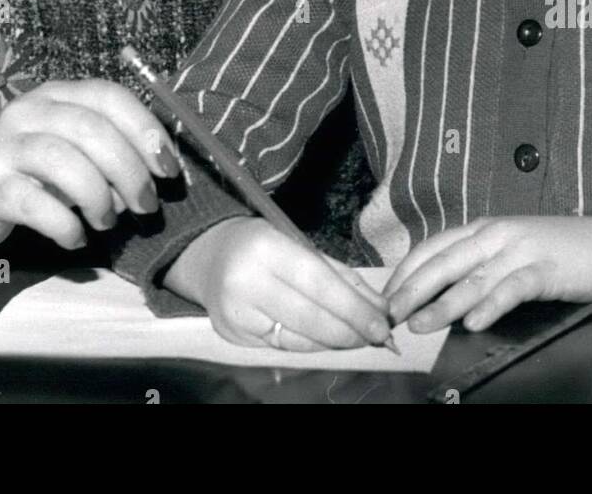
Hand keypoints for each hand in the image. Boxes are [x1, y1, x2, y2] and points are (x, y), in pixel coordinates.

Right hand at [0, 79, 180, 251]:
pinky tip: (76, 237)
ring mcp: (4, 147)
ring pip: (64, 162)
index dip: (146, 130)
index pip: (110, 97)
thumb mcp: (68, 144)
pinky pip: (36, 205)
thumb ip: (108, 149)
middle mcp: (29, 112)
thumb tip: (158, 175)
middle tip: (147, 205)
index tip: (169, 169)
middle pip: (92, 130)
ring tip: (108, 221)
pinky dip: (66, 225)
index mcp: (57, 94)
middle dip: (130, 171)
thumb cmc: (27, 166)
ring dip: (99, 197)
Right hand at [174, 218, 392, 352]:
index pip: (318, 283)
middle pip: (309, 317)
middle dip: (350, 331)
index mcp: (265, 248)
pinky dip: (312, 346)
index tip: (382, 323)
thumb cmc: (263, 244)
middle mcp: (245, 282)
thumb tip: (379, 308)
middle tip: (380, 337)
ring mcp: (236, 314)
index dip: (353, 308)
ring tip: (359, 338)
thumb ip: (340, 276)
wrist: (209, 257)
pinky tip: (329, 341)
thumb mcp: (298, 244)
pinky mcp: (234, 338)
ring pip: (298, 340)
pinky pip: (283, 348)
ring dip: (335, 342)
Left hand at [384, 216, 591, 332]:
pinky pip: (511, 289)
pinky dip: (490, 306)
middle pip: (445, 261)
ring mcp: (520, 250)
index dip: (407, 271)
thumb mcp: (510, 248)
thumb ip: (478, 262)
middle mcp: (496, 234)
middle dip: (413, 289)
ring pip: (472, 279)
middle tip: (391, 314)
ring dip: (442, 304)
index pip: (434, 246)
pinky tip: (474, 324)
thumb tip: (438, 290)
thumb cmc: (557, 250)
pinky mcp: (544, 270)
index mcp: (484, 227)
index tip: (386, 296)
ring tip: (420, 325)